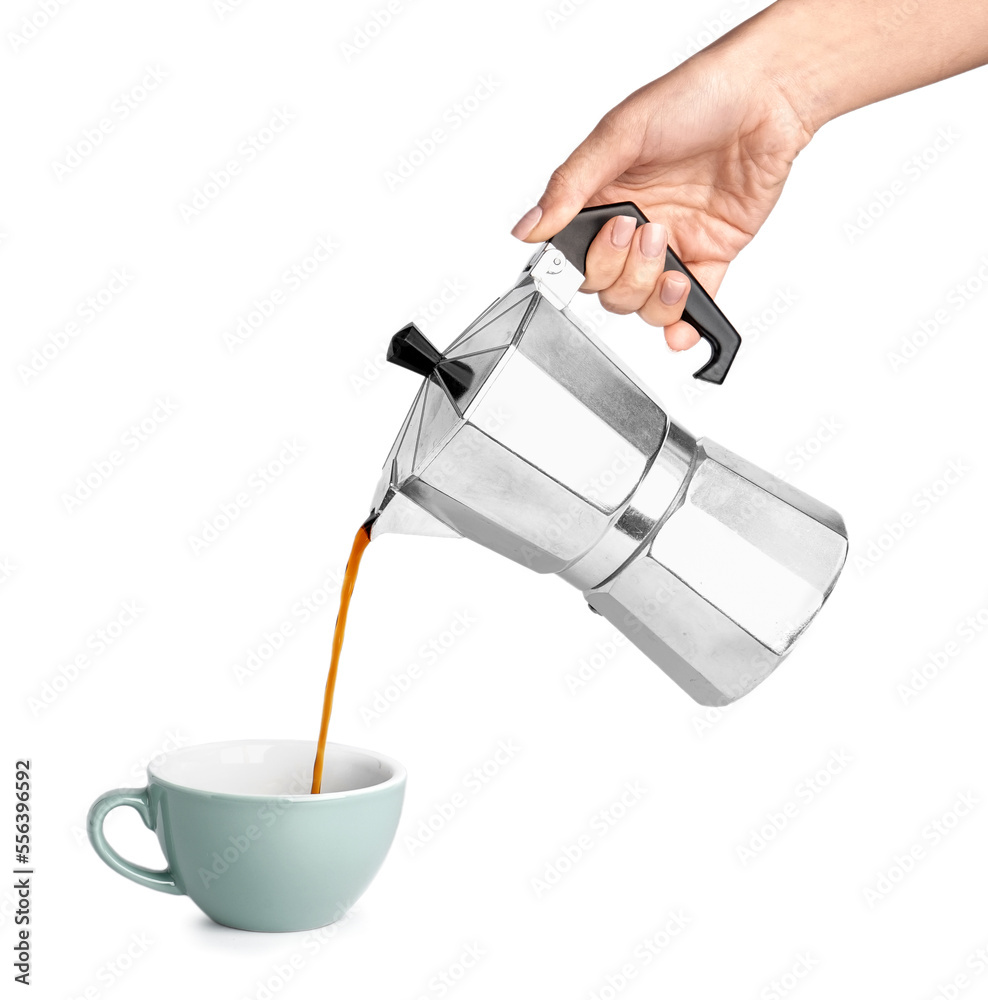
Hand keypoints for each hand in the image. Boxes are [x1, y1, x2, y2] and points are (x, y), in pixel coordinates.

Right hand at [511, 48, 812, 349]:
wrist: (767, 97)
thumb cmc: (696, 96)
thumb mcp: (620, 133)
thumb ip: (571, 185)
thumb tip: (530, 228)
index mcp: (604, 199)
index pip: (577, 259)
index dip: (587, 264)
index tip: (606, 239)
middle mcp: (634, 227)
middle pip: (609, 290)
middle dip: (625, 271)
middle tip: (647, 229)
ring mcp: (673, 247)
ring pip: (644, 304)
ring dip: (653, 294)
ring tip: (670, 253)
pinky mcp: (710, 258)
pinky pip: (692, 309)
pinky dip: (685, 327)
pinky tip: (682, 328)